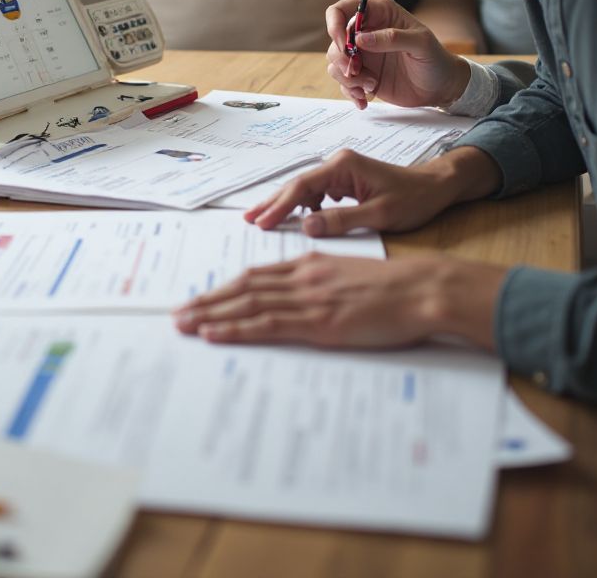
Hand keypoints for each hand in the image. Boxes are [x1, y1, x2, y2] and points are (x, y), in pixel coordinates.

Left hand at [174, 253, 506, 350]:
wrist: (419, 289)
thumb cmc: (391, 287)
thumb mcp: (347, 276)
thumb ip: (319, 283)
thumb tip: (297, 300)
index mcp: (308, 265)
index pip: (255, 275)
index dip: (224, 288)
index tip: (201, 298)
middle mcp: (301, 278)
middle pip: (242, 287)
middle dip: (207, 301)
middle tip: (177, 314)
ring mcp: (307, 299)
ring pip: (247, 304)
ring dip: (211, 315)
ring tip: (183, 324)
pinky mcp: (318, 322)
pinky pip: (267, 324)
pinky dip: (236, 328)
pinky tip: (214, 332)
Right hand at [245, 149, 474, 237]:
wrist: (436, 187)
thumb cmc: (414, 199)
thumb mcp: (380, 214)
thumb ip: (342, 220)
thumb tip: (307, 226)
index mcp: (343, 166)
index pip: (302, 187)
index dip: (279, 206)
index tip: (262, 223)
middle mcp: (337, 164)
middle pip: (297, 184)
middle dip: (273, 203)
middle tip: (249, 219)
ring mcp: (340, 172)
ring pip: (304, 189)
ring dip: (286, 205)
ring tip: (264, 221)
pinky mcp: (344, 182)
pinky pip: (316, 193)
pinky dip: (303, 206)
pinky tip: (296, 219)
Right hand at [326, 0, 469, 109]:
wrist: (441, 88)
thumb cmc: (436, 60)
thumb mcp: (421, 44)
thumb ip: (392, 38)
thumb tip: (360, 39)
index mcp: (380, 14)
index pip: (342, 10)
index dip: (335, 24)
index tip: (344, 44)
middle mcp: (367, 33)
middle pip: (335, 40)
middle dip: (342, 59)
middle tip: (356, 71)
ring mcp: (363, 55)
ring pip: (336, 63)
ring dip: (348, 78)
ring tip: (371, 85)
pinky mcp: (363, 75)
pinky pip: (343, 82)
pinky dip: (350, 92)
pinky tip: (365, 99)